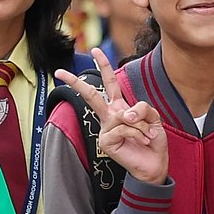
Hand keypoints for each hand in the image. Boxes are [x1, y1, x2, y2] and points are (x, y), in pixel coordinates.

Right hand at [54, 46, 168, 184]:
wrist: (154, 164)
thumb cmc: (152, 141)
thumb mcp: (153, 117)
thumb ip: (141, 108)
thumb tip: (124, 113)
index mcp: (119, 107)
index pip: (110, 83)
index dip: (104, 66)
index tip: (95, 50)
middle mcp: (109, 116)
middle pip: (91, 95)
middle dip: (76, 82)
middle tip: (59, 71)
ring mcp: (105, 129)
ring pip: (122, 115)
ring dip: (141, 124)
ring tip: (147, 136)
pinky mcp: (105, 141)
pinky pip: (123, 127)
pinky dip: (137, 133)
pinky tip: (141, 142)